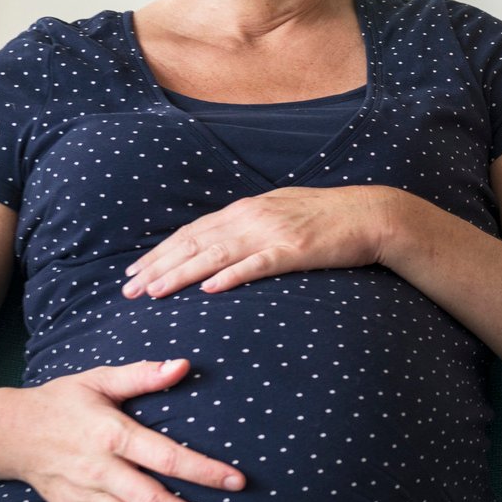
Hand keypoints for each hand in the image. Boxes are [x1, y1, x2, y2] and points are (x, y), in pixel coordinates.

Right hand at [5, 358, 245, 501]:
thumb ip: (142, 374)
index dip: (203, 471)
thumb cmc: (61, 402)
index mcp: (112, 435)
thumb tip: (183, 364)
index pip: (165, 456)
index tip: (237, 482)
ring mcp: (84, 495)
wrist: (8, 432)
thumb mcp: (99, 380)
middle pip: (151, 501)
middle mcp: (99, 470)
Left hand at [123, 186, 405, 297]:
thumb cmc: (330, 219)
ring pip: (215, 255)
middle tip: (128, 290)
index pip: (192, 232)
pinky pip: (257, 265)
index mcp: (247, 209)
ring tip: (154, 292)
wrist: (372, 214)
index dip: (160, 253)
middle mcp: (252, 217)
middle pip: (194, 243)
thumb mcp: (282, 213)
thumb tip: (223, 243)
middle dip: (157, 267)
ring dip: (180, 274)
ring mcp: (272, 233)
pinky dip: (231, 276)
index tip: (134, 272)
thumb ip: (251, 226)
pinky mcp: (295, 250)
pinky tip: (209, 289)